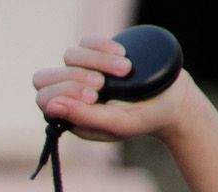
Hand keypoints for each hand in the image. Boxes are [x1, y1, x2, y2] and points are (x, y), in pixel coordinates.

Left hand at [32, 35, 201, 143]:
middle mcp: (71, 94)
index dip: (64, 92)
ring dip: (96, 60)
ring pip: (68, 56)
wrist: (173, 100)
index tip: (95, 95)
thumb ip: (84, 117)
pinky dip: (103, 45)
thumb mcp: (118, 123)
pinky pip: (86, 41)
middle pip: (45, 77)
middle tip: (102, 84)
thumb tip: (52, 106)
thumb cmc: (144, 118)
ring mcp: (83, 71)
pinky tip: (123, 55)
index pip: (44, 99)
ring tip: (125, 70)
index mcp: (70, 116)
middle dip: (74, 77)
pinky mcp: (97, 53)